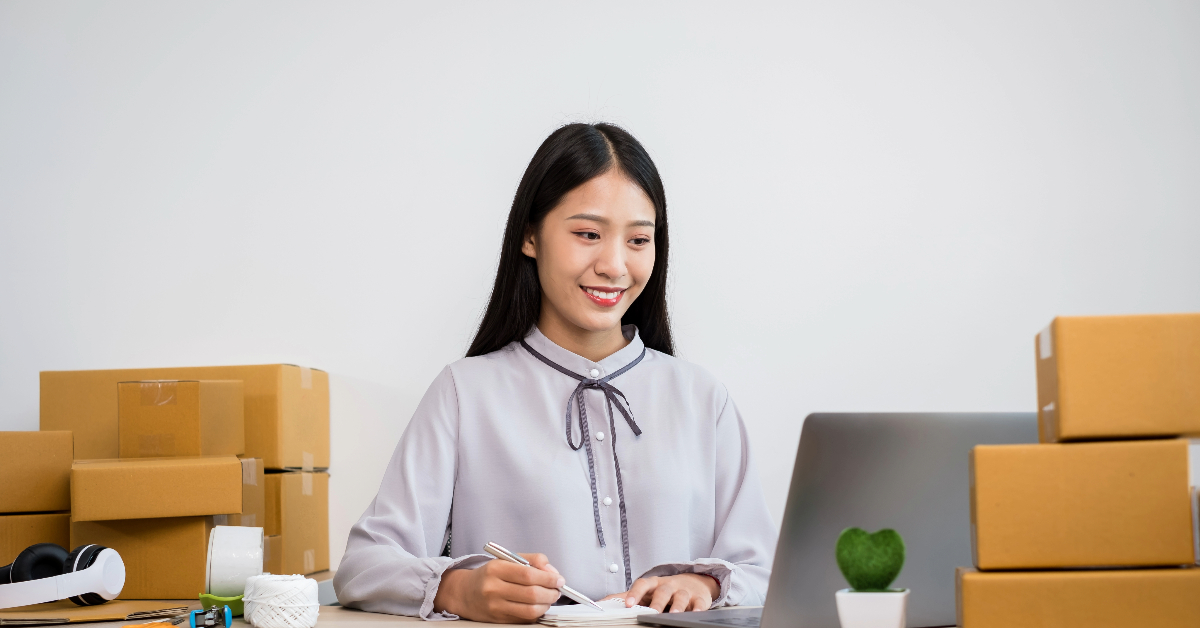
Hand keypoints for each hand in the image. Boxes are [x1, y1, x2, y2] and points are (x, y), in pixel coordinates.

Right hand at [434, 553, 563, 622]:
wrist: (464, 593)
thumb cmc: (489, 575)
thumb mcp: (506, 560)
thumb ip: (532, 560)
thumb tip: (552, 571)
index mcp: (496, 569)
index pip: (528, 574)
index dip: (548, 578)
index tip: (559, 579)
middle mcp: (493, 588)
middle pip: (531, 593)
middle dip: (551, 593)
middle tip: (557, 590)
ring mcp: (495, 606)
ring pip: (530, 610)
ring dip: (546, 605)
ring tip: (549, 598)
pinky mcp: (498, 620)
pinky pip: (524, 619)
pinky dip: (536, 613)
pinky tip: (538, 606)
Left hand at [602, 574, 719, 612]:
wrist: (694, 582)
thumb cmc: (665, 589)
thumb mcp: (647, 591)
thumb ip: (625, 597)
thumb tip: (601, 604)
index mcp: (654, 583)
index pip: (642, 584)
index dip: (635, 593)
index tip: (628, 604)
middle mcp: (669, 585)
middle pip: (663, 591)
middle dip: (657, 603)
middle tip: (652, 613)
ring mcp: (685, 591)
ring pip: (681, 597)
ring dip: (677, 606)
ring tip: (673, 615)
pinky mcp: (699, 598)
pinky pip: (699, 603)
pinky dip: (698, 608)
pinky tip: (695, 613)